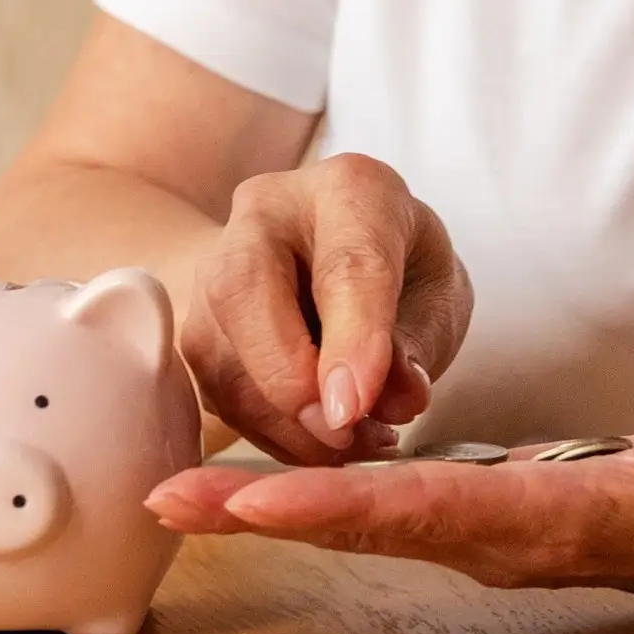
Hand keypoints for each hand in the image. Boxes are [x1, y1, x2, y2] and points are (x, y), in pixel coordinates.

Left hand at [145, 395, 633, 598]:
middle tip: (165, 501)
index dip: (344, 507)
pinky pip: (386, 505)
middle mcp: (505, 539)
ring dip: (271, 508)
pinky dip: (315, 496)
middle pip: (368, 525)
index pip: (435, 511)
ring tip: (177, 494)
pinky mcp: (489, 512)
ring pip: (365, 517)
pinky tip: (254, 483)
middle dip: (266, 515)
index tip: (256, 500)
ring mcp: (492, 532)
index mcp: (558, 521)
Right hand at [179, 154, 471, 466]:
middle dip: (290, 379)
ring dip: (284, 423)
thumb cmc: (400, 270)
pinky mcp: (195, 328)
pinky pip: (215, 392)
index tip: (353, 406)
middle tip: (341, 433)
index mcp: (350, 190)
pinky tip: (318, 441)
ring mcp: (216, 265)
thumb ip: (416, 347)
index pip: (345, 263)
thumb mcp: (437, 298)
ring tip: (353, 443)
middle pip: (246, 290)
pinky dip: (268, 434)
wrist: (333, 260)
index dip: (350, 340)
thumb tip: (396, 401)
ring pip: (222, 354)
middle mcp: (267, 212)